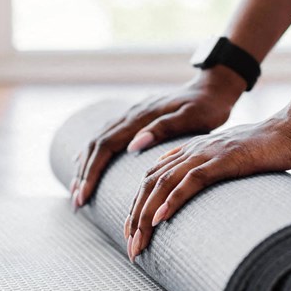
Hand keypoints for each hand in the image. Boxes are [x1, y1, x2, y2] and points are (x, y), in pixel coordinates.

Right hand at [70, 68, 244, 207]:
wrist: (213, 87)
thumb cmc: (208, 106)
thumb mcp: (192, 117)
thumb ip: (164, 129)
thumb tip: (133, 145)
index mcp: (141, 117)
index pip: (106, 146)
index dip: (92, 172)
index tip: (84, 196)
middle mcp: (131, 115)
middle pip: (96, 146)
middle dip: (84, 175)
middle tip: (77, 204)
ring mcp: (131, 115)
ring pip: (98, 141)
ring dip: (85, 167)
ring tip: (78, 193)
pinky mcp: (136, 118)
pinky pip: (106, 136)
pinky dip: (92, 153)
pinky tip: (84, 164)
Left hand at [124, 109, 290, 260]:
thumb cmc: (272, 149)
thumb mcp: (235, 162)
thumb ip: (217, 172)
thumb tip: (206, 195)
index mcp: (194, 151)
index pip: (153, 177)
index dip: (139, 204)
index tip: (134, 232)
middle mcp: (194, 150)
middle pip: (149, 183)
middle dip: (135, 217)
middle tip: (131, 248)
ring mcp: (208, 154)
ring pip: (163, 184)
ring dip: (146, 215)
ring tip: (138, 241)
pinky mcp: (224, 159)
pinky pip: (191, 181)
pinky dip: (172, 200)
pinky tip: (160, 220)